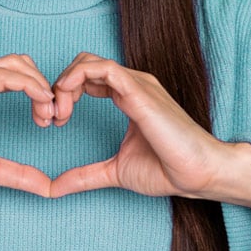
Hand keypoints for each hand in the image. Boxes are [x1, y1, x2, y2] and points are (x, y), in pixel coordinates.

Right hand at [0, 54, 54, 215]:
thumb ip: (16, 173)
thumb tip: (47, 187)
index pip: (16, 73)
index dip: (40, 91)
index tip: (50, 120)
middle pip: (20, 62)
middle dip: (44, 85)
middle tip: (54, 117)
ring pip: (15, 64)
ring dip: (41, 86)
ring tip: (48, 115)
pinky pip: (2, 77)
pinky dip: (29, 87)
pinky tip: (40, 106)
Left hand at [48, 52, 250, 210]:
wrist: (198, 174)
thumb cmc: (167, 169)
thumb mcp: (114, 172)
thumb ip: (84, 176)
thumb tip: (54, 188)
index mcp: (127, 96)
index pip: (87, 77)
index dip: (65, 94)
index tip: (56, 122)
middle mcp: (132, 84)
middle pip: (84, 64)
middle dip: (60, 86)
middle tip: (52, 118)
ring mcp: (137, 84)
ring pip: (89, 62)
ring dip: (65, 83)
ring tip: (59, 113)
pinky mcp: (140, 91)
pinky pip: (104, 68)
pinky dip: (77, 77)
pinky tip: (66, 99)